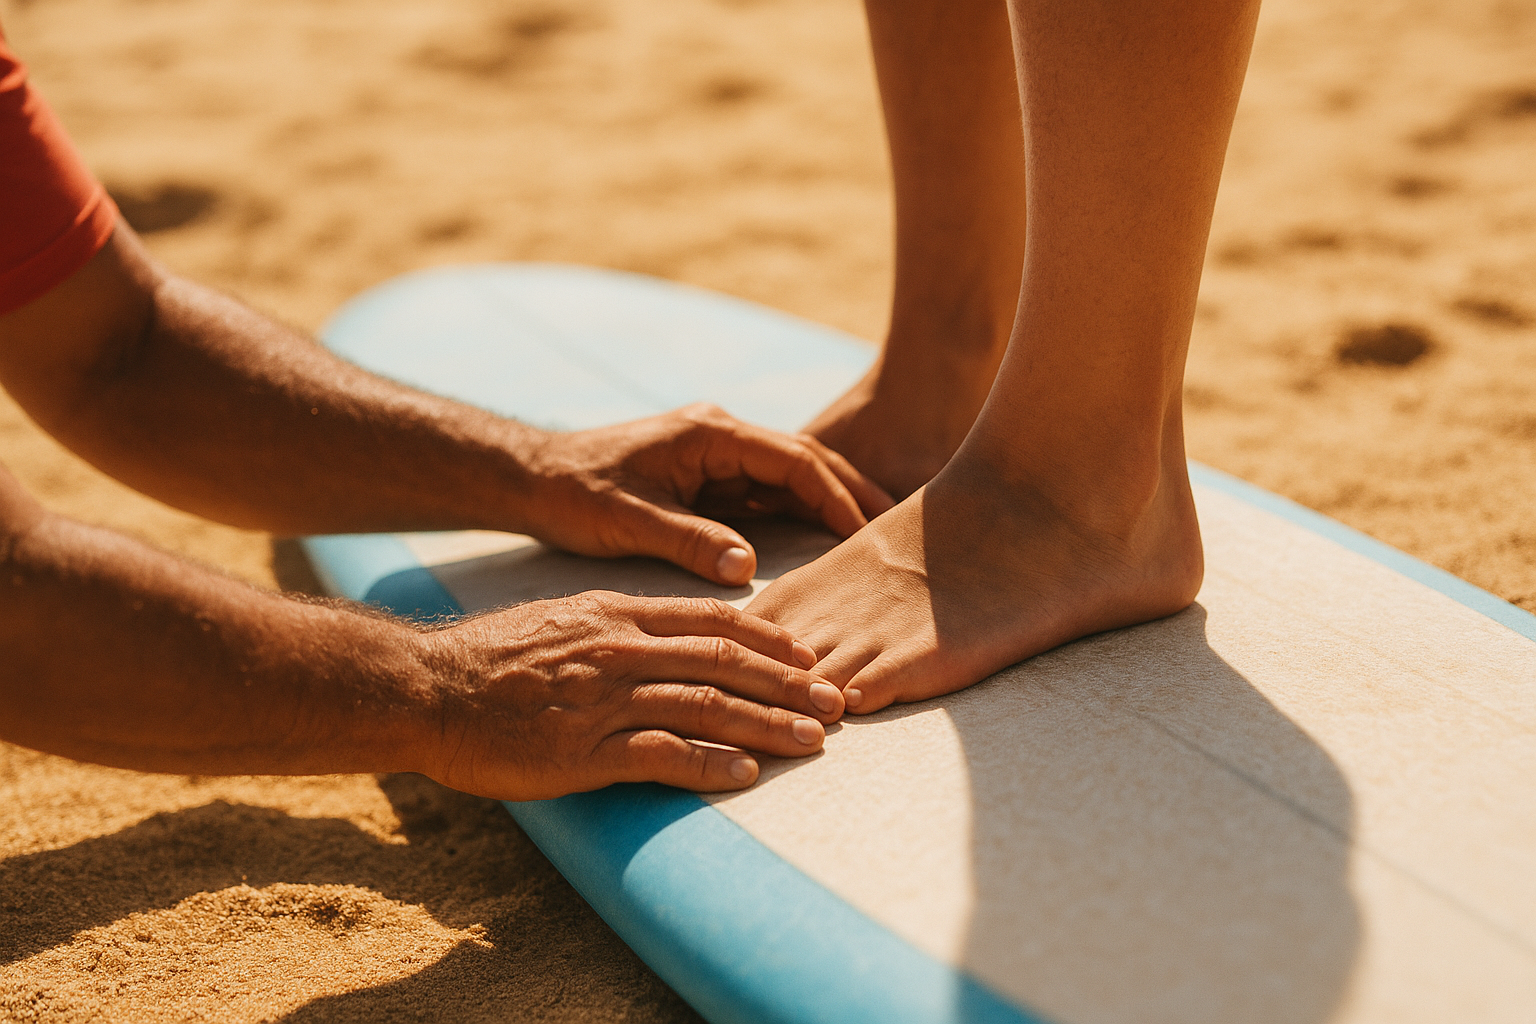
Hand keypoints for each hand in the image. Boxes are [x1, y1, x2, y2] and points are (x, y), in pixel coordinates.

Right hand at [415, 592, 845, 799]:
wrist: (428, 687)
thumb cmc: (493, 656)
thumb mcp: (565, 617)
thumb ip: (621, 624)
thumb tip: (672, 636)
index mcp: (618, 614)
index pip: (712, 620)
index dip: (768, 638)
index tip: (807, 654)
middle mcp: (620, 649)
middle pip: (723, 660)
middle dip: (786, 681)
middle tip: (835, 700)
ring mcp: (603, 698)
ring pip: (704, 704)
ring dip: (766, 723)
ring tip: (814, 740)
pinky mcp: (582, 749)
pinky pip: (659, 755)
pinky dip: (708, 764)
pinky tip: (746, 774)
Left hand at [521, 404, 893, 584]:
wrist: (534, 479)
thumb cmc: (575, 494)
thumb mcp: (628, 520)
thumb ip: (689, 540)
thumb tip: (747, 567)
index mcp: (711, 434)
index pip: (793, 460)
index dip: (835, 496)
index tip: (866, 533)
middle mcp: (721, 437)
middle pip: (805, 462)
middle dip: (852, 492)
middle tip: (897, 529)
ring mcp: (718, 456)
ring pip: (792, 478)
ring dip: (831, 503)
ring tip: (876, 539)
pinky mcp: (710, 478)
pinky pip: (769, 495)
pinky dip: (801, 515)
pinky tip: (827, 542)